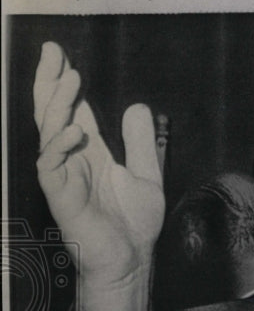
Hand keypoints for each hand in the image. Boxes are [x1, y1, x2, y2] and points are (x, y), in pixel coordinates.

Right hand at [34, 42, 163, 283]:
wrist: (131, 259)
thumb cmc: (134, 223)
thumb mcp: (147, 173)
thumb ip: (141, 142)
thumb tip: (138, 106)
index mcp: (90, 151)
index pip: (73, 109)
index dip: (66, 82)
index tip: (62, 54)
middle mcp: (72, 159)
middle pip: (53, 112)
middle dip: (51, 82)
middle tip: (52, 51)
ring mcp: (63, 175)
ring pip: (49, 132)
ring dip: (58, 104)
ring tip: (70, 79)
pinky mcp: (60, 196)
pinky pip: (51, 165)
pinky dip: (59, 145)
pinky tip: (75, 130)